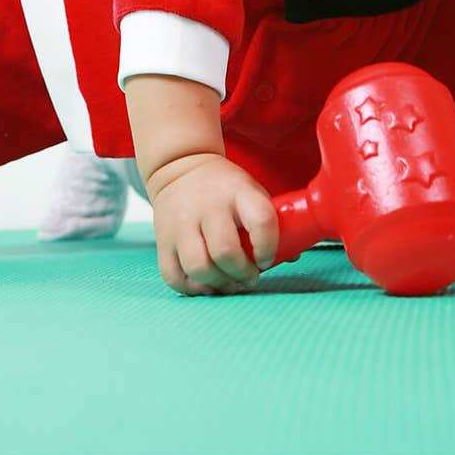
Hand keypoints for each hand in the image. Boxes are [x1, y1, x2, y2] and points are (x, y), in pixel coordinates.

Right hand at [147, 153, 277, 296]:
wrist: (181, 166)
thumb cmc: (226, 188)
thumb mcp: (252, 192)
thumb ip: (270, 223)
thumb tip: (290, 256)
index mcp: (237, 192)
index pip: (260, 220)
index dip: (268, 247)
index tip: (266, 259)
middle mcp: (207, 206)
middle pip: (225, 252)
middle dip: (242, 274)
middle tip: (249, 277)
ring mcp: (181, 223)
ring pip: (198, 267)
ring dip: (219, 284)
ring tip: (229, 283)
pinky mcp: (164, 240)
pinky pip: (174, 276)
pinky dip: (193, 288)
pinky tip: (206, 283)